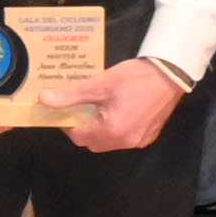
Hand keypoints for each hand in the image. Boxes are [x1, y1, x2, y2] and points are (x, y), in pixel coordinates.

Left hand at [65, 57, 186, 155]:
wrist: (171, 74)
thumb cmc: (135, 78)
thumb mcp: (100, 84)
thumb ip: (71, 95)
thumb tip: (44, 99)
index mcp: (112, 131)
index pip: (78, 136)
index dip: (67, 123)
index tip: (65, 108)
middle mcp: (125, 141)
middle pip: (92, 142)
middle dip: (82, 127)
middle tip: (80, 107)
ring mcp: (139, 141)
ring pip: (108, 141)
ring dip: (99, 129)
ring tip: (98, 107)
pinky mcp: (148, 136)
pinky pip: (124, 138)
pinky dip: (115, 129)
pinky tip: (116, 111)